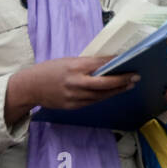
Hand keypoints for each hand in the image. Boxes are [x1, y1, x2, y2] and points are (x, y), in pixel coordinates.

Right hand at [5, 56, 138, 126]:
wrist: (31, 87)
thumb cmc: (50, 70)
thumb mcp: (67, 61)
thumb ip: (85, 64)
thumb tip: (106, 63)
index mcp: (74, 67)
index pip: (100, 64)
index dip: (115, 63)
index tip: (128, 60)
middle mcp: (75, 82)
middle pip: (104, 83)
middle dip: (122, 80)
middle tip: (135, 76)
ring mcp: (74, 97)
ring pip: (101, 95)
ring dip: (117, 90)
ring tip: (129, 84)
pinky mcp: (73, 106)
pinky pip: (93, 101)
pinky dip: (104, 96)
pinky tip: (113, 92)